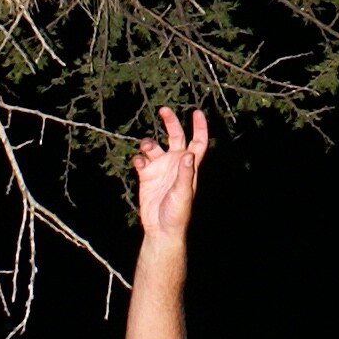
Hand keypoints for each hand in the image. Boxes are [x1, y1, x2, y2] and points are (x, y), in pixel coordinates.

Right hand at [134, 106, 207, 239]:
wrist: (161, 228)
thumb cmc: (178, 213)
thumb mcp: (184, 193)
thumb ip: (185, 174)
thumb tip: (188, 153)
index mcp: (188, 166)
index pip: (197, 142)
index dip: (199, 127)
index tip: (196, 112)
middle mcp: (175, 163)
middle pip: (175, 137)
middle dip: (170, 122)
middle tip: (164, 110)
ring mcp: (160, 168)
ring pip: (153, 146)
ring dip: (148, 144)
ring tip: (146, 148)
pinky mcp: (146, 176)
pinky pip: (141, 160)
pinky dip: (138, 159)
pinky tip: (140, 165)